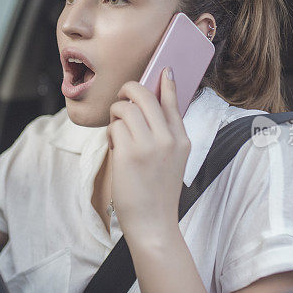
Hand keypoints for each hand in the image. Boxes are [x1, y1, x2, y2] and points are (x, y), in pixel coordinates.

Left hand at [106, 67, 190, 242]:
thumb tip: (148, 105)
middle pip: (143, 95)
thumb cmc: (157, 191)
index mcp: (182, 139)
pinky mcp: (128, 154)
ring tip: (118, 133)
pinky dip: (111, 135)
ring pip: (124, 108)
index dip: (165, 82)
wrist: (153, 222)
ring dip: (116, 116)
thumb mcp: (173, 159)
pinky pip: (113, 127)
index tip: (162, 69)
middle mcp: (168, 138)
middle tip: (121, 101)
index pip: (173, 100)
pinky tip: (115, 148)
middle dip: (128, 92)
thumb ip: (165, 133)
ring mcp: (148, 145)